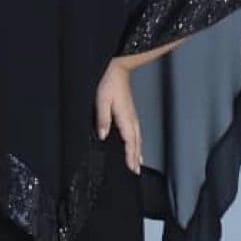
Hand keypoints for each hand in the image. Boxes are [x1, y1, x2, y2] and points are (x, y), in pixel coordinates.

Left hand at [94, 59, 142, 173]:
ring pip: (138, 138)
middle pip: (136, 142)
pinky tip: (136, 144)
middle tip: (135, 171)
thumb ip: (103, 119)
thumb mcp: (101, 100)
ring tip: (138, 163)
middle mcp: (131, 118)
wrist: (118, 69)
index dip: (130, 156)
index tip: (131, 168)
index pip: (129, 141)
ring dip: (138, 151)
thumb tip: (103, 135)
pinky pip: (136, 132)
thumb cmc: (109, 82)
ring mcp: (132, 116)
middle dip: (136, 157)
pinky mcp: (131, 113)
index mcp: (125, 117)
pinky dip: (137, 142)